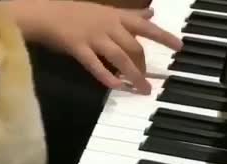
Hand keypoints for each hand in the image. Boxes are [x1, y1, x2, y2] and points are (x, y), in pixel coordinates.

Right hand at [19, 0, 182, 93]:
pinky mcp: (78, 48)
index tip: (180, 47)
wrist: (47, 13)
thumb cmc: (75, 12)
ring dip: (132, 74)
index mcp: (115, 16)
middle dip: (144, 66)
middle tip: (149, 82)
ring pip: (119, 57)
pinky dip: (106, 75)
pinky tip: (115, 86)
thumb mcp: (106, 10)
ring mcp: (93, 37)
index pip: (145, 26)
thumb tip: (151, 13)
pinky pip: (94, 64)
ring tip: (142, 89)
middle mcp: (108, 26)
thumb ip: (129, 14)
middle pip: (133, 46)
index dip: (163, 36)